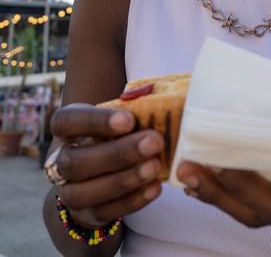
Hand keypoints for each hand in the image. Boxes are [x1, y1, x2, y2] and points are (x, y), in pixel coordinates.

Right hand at [49, 103, 164, 227]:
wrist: (97, 170)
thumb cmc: (110, 133)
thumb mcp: (114, 116)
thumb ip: (129, 111)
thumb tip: (160, 108)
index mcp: (64, 128)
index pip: (67, 121)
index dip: (96, 121)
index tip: (129, 119)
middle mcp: (58, 161)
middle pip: (76, 162)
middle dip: (119, 153)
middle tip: (154, 141)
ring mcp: (68, 192)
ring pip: (86, 192)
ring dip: (125, 179)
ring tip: (155, 166)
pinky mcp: (87, 214)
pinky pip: (105, 212)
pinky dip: (132, 200)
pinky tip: (154, 187)